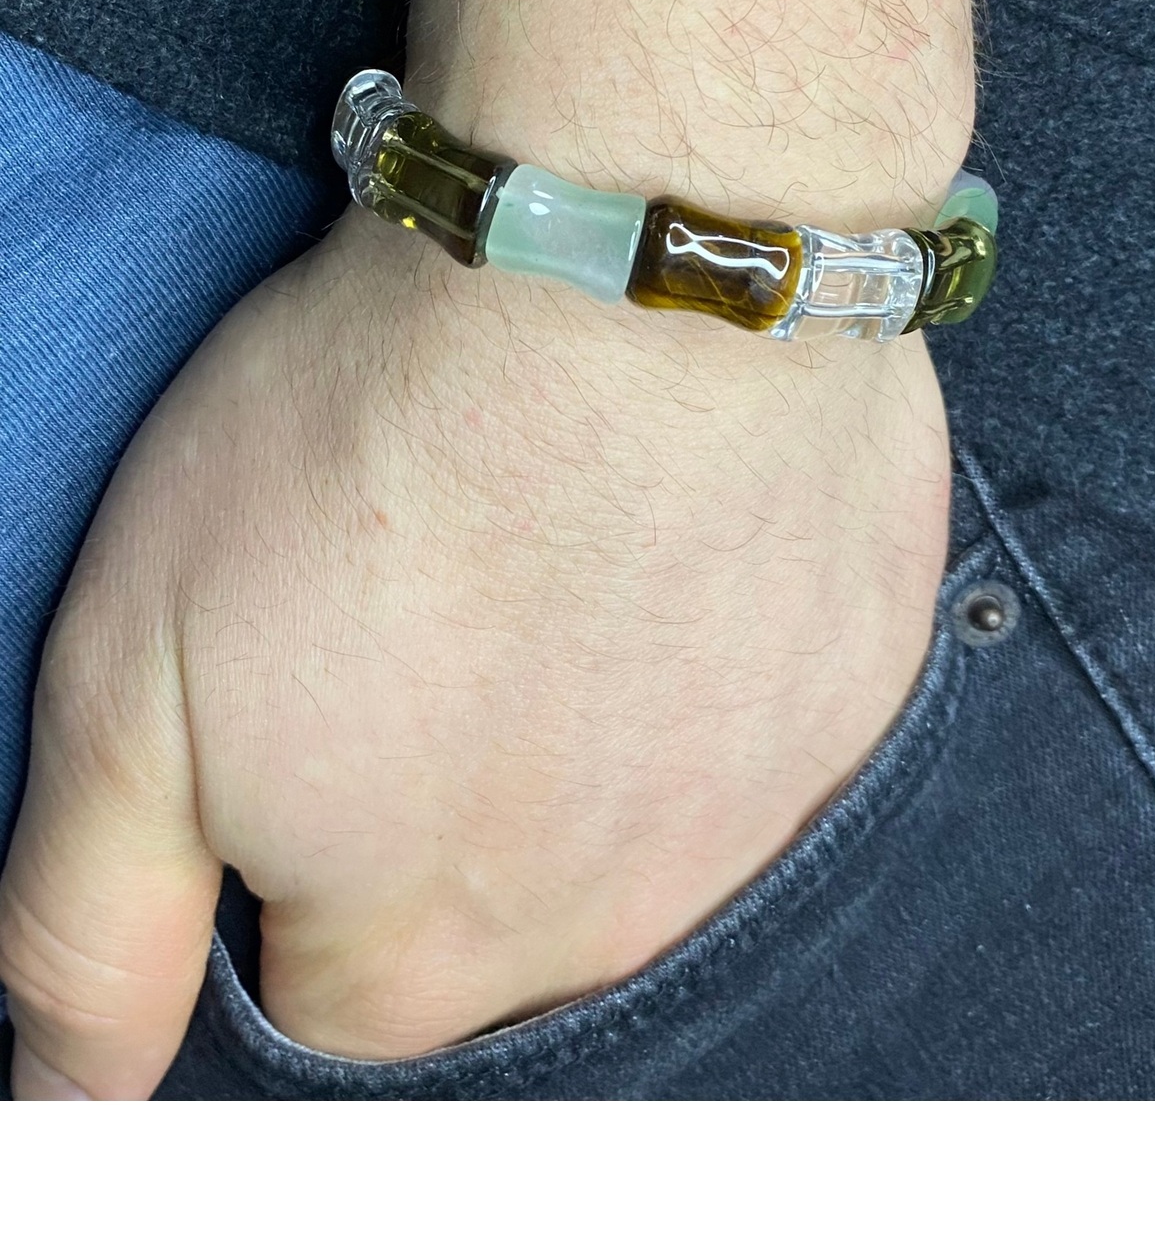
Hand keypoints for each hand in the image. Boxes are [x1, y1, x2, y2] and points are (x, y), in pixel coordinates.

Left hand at [0, 200, 950, 1096]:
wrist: (626, 276)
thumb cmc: (365, 453)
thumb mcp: (129, 687)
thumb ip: (92, 928)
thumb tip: (75, 1104)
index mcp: (417, 956)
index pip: (318, 993)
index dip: (280, 844)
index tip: (295, 696)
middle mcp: (604, 931)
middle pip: (486, 921)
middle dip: (432, 800)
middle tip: (417, 608)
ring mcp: (754, 814)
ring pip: (630, 823)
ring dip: (577, 728)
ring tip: (538, 560)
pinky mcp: (850, 693)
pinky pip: (754, 722)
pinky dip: (698, 653)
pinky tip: (664, 537)